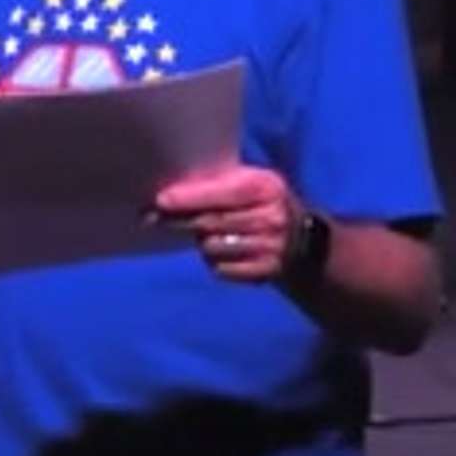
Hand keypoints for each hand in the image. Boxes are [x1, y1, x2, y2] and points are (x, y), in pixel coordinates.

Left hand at [153, 165, 300, 282]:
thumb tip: (169, 190)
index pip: (221, 193)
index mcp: (265, 186)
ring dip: (199, 242)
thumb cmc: (261, 203)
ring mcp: (271, 247)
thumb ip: (218, 183)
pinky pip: (222, 270)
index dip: (189, 198)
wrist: (305, 241)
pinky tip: (218, 254)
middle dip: (177, 221)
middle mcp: (271, 216)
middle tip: (150, 219)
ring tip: (198, 235)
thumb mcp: (250, 183)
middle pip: (211, 222)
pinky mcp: (267, 272)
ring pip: (213, 248)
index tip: (160, 201)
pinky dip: (213, 263)